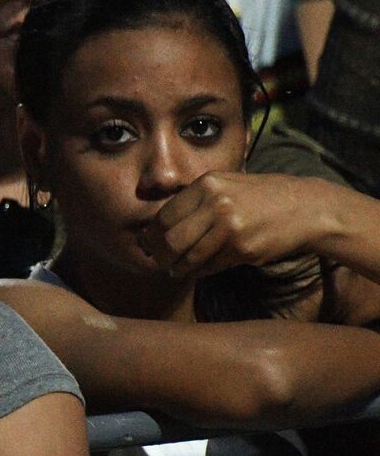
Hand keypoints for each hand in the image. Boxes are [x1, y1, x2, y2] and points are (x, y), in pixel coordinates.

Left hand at [140, 171, 320, 277]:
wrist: (307, 208)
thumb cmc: (263, 198)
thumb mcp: (227, 185)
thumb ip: (196, 200)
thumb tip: (159, 225)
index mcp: (207, 184)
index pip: (164, 216)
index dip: (153, 235)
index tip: (150, 244)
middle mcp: (215, 203)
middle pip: (170, 239)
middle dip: (160, 255)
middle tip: (160, 261)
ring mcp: (229, 226)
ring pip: (188, 256)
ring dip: (179, 268)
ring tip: (176, 270)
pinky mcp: (242, 248)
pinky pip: (210, 265)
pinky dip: (201, 270)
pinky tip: (201, 269)